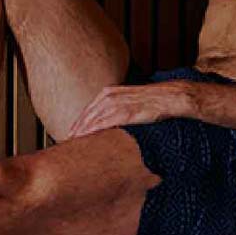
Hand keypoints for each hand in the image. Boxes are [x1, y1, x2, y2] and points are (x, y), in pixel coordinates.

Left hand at [63, 82, 188, 138]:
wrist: (169, 97)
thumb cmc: (152, 100)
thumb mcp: (129, 100)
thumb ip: (117, 107)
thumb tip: (111, 120)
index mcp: (109, 92)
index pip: (88, 109)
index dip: (78, 122)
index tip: (71, 133)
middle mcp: (110, 96)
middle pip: (87, 114)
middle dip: (76, 128)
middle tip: (66, 141)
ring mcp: (117, 103)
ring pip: (93, 119)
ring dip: (81, 131)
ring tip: (73, 142)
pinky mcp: (125, 112)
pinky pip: (105, 122)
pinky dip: (93, 130)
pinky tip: (87, 137)